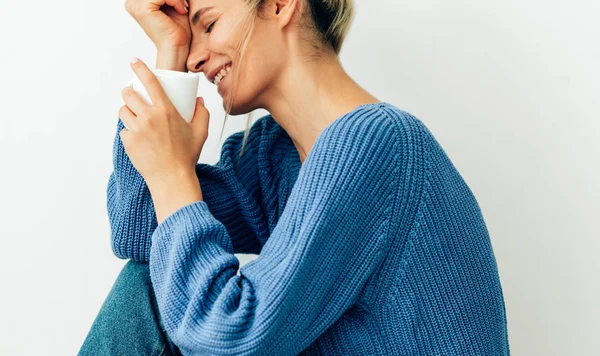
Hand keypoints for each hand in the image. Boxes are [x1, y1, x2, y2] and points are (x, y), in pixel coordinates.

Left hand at [119, 57, 208, 188]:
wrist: (172, 178)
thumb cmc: (187, 155)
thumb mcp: (200, 132)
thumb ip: (202, 113)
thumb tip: (198, 100)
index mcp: (166, 111)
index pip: (149, 82)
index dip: (140, 68)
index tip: (133, 61)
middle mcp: (149, 117)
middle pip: (128, 94)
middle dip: (128, 91)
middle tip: (133, 94)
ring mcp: (136, 130)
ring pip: (123, 111)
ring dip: (126, 110)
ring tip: (134, 114)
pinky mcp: (128, 142)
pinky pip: (123, 130)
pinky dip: (128, 131)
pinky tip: (137, 136)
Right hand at [125, 0, 191, 50]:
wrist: (177, 46)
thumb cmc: (176, 28)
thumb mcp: (171, 2)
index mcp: (137, 1)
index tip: (179, 1)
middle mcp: (132, 2)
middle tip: (181, 4)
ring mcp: (135, 5)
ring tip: (181, 8)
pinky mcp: (142, 8)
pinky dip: (175, 0)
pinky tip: (179, 10)